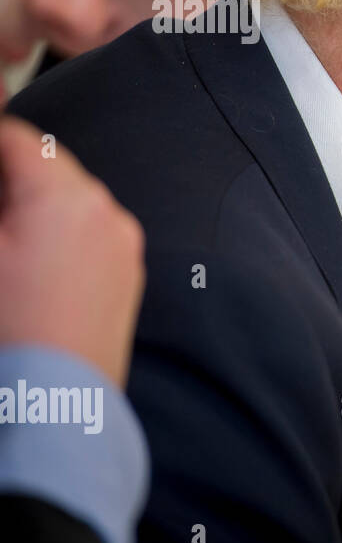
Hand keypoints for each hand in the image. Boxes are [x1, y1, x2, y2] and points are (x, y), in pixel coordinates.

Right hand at [0, 117, 143, 386]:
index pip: (21, 140)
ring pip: (73, 200)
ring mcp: (124, 243)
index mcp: (65, 198)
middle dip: (13, 179)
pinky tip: (33, 266)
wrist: (56, 403)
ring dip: (38, 206)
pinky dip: (62, 234)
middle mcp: (106, 212)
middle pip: (50, 167)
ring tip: (10, 245)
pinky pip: (92, 233)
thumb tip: (2, 190)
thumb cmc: (8, 331)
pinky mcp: (129, 272)